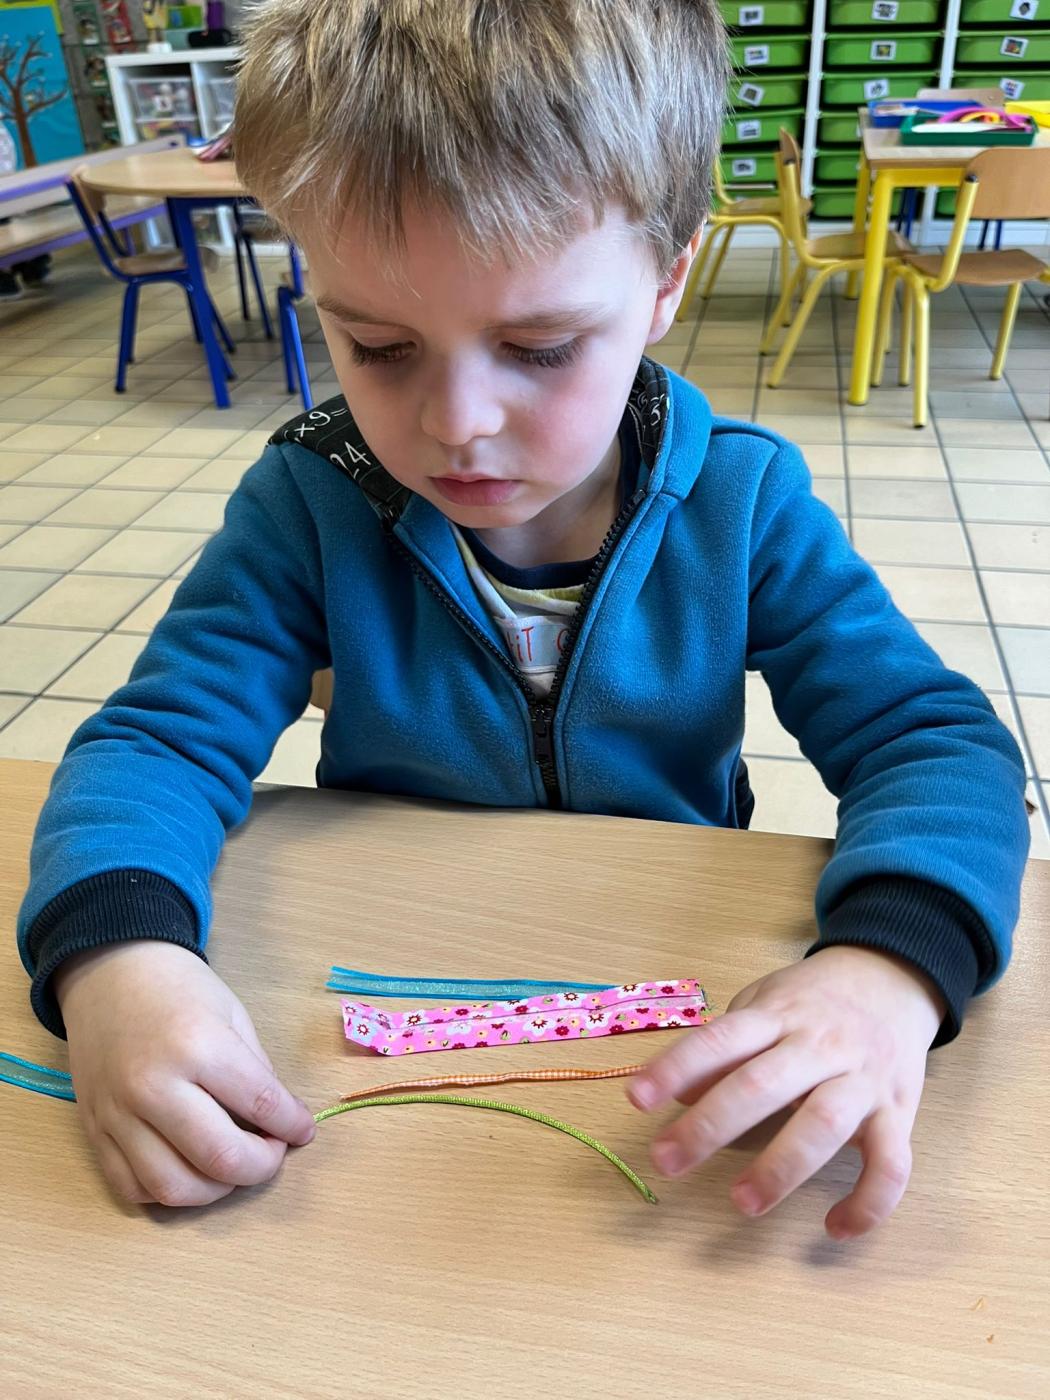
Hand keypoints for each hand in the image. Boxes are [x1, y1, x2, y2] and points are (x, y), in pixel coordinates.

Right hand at [55, 941, 316, 1207]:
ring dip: (217, 1191)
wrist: (109, 972)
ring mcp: (118, 1114)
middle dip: (262, 1166)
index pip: (262, 1105)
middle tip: (273, 1152)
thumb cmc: (179, 989)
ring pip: (174, 1188)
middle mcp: (154, 1086)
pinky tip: (188, 1168)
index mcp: (198, 1046)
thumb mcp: (233, 1015)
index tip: (303, 1131)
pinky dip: (167, 1192)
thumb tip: (280, 1123)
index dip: (293, 1126)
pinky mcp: (93, 1132)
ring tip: (232, 1165)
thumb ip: (257, 1073)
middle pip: (220, 1158)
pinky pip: (132, 1188)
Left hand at [627, 946, 944, 1237]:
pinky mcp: (899, 1113)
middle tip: (667, 1162)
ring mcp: (862, 1080)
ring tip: (742, 1203)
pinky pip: (892, 1164)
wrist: (893, 978)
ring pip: (824, 1124)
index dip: (676, 1067)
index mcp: (777, 1015)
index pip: (720, 1039)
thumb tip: (678, 1094)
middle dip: (711, 1126)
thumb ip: (724, 1048)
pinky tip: (835, 1228)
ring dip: (782, 1167)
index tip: (637, 1099)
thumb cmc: (813, 1000)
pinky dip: (869, 1202)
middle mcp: (819, 1045)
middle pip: (762, 1084)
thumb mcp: (763, 1005)